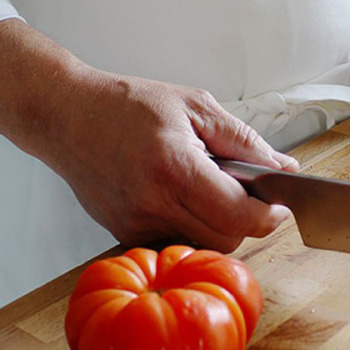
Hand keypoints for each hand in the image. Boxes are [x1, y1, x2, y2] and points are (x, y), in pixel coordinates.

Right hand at [49, 70, 297, 251]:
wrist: (67, 115)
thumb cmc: (126, 104)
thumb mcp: (195, 105)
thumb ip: (244, 139)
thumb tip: (282, 166)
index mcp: (174, 167)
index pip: (239, 214)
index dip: (270, 214)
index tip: (281, 202)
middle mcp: (152, 203)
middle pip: (225, 239)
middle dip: (247, 220)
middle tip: (247, 190)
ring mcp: (134, 223)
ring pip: (200, 245)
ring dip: (218, 224)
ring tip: (208, 187)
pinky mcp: (122, 232)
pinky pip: (173, 241)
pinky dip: (189, 225)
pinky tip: (181, 196)